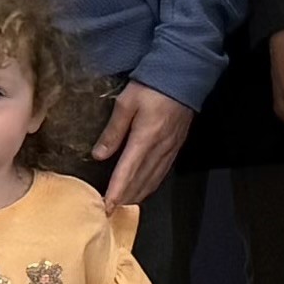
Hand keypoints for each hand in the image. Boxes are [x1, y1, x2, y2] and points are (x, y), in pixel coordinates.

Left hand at [93, 81, 195, 206]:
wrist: (184, 73)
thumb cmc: (153, 84)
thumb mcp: (126, 102)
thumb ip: (113, 131)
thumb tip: (98, 156)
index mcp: (145, 137)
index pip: (127, 171)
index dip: (116, 191)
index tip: (106, 207)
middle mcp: (160, 147)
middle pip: (141, 180)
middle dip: (126, 197)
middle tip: (111, 210)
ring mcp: (171, 147)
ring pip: (154, 178)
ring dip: (139, 193)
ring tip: (125, 203)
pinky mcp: (177, 144)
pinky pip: (163, 170)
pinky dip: (152, 183)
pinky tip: (145, 187)